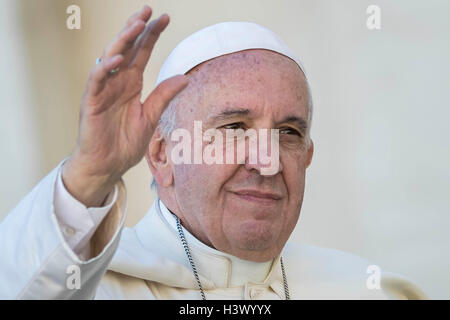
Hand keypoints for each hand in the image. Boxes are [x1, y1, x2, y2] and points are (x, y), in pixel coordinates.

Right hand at [62, 6, 187, 206]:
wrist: (108, 165)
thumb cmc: (126, 143)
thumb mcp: (151, 117)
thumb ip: (164, 96)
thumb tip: (185, 77)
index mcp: (132, 83)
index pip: (142, 53)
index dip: (151, 35)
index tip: (165, 18)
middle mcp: (117, 82)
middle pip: (127, 48)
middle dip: (137, 28)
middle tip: (149, 11)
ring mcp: (103, 89)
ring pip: (110, 57)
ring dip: (122, 41)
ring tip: (136, 25)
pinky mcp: (91, 101)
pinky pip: (96, 80)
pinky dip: (105, 69)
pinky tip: (118, 59)